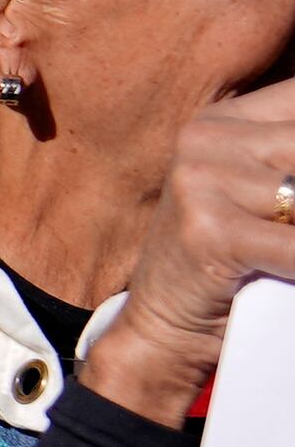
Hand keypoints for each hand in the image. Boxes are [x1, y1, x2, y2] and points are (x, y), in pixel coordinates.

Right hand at [73, 79, 294, 423]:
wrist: (164, 327)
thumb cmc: (233, 262)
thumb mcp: (266, 193)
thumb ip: (290, 161)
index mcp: (225, 118)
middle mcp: (206, 136)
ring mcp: (198, 179)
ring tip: (290, 233)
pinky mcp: (206, 229)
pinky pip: (294, 247)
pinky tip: (294, 275)